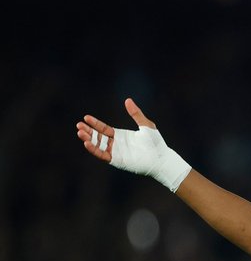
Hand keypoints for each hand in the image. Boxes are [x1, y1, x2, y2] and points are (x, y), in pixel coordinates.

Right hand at [75, 99, 189, 191]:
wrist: (161, 158)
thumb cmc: (156, 143)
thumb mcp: (146, 125)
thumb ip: (136, 114)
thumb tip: (128, 100)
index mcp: (121, 135)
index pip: (103, 129)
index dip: (94, 123)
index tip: (86, 117)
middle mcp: (116, 144)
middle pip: (97, 137)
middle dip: (88, 131)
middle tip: (79, 125)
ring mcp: (116, 152)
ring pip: (98, 145)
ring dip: (88, 139)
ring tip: (80, 132)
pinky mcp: (117, 160)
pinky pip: (102, 155)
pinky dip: (94, 149)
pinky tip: (87, 143)